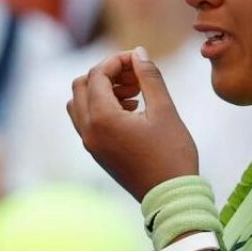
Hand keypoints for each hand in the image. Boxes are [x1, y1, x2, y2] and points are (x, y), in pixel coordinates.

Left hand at [67, 48, 198, 200]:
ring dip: (101, 90)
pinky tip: (132, 109)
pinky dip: (101, 107)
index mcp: (102, 118)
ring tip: (134, 93)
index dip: (117, 61)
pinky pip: (86, 120)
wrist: (170, 197)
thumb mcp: (164, 110)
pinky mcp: (96, 152)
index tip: (138, 60)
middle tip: (134, 76)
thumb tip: (138, 52)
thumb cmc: (172, 154)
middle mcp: (88, 130)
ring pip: (79, 103)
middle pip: (81, 85)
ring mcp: (90, 143)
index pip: (97, 74)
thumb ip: (149, 77)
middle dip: (106, 73)